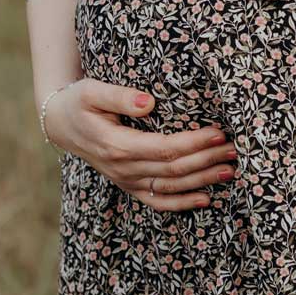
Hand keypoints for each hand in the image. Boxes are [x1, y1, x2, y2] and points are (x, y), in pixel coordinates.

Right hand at [46, 79, 237, 211]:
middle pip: (174, 169)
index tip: (218, 132)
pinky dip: (182, 203)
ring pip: (171, 187)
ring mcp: (125, 180)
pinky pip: (157, 201)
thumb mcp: (93, 91)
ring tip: (231, 169)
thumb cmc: (79, 101)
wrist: (60, 123)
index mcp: (116, 145)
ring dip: (203, 180)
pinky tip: (206, 198)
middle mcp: (123, 169)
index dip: (193, 142)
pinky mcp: (128, 185)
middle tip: (235, 148)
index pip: (164, 148)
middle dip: (207, 159)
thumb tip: (150, 102)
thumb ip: (121, 97)